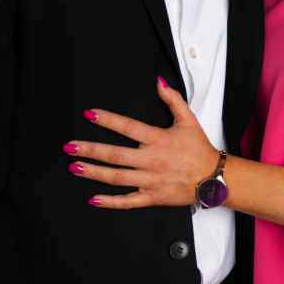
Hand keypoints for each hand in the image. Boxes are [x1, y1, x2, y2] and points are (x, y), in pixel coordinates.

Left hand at [66, 78, 218, 208]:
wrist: (214, 177)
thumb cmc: (199, 148)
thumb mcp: (188, 120)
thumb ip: (173, 99)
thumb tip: (158, 82)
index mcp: (160, 140)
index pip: (129, 127)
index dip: (108, 120)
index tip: (90, 114)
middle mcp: (153, 160)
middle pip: (117, 155)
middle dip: (91, 150)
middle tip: (69, 146)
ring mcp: (152, 180)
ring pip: (118, 178)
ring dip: (94, 173)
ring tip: (74, 167)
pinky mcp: (153, 196)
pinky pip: (129, 201)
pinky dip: (111, 202)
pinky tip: (93, 199)